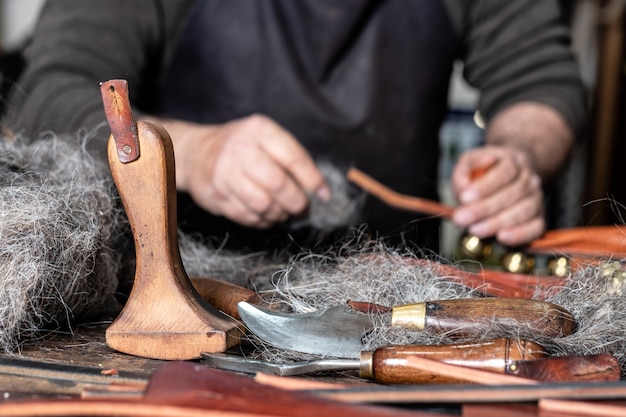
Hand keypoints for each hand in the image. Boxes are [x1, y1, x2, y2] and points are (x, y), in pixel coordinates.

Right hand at [161, 114, 329, 227]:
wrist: (194, 152)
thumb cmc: (240, 146)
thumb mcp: (264, 138)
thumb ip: (290, 158)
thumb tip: (319, 190)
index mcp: (259, 130)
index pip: (294, 158)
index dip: (313, 180)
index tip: (324, 195)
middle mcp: (240, 149)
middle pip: (279, 184)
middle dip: (297, 202)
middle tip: (302, 208)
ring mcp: (224, 173)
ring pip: (263, 204)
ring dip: (280, 214)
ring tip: (283, 212)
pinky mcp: (216, 195)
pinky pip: (248, 216)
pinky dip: (263, 221)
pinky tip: (266, 215)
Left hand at [451, 145, 544, 245]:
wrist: (509, 176)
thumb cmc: (485, 172)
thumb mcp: (470, 163)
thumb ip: (464, 171)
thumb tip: (466, 185)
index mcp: (514, 161)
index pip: (505, 172)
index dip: (485, 186)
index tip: (464, 197)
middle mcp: (529, 179)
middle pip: (513, 194)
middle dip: (484, 208)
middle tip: (462, 218)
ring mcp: (536, 198)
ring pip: (524, 211)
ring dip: (498, 222)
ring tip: (475, 229)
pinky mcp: (539, 217)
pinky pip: (536, 228)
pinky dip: (521, 234)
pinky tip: (502, 237)